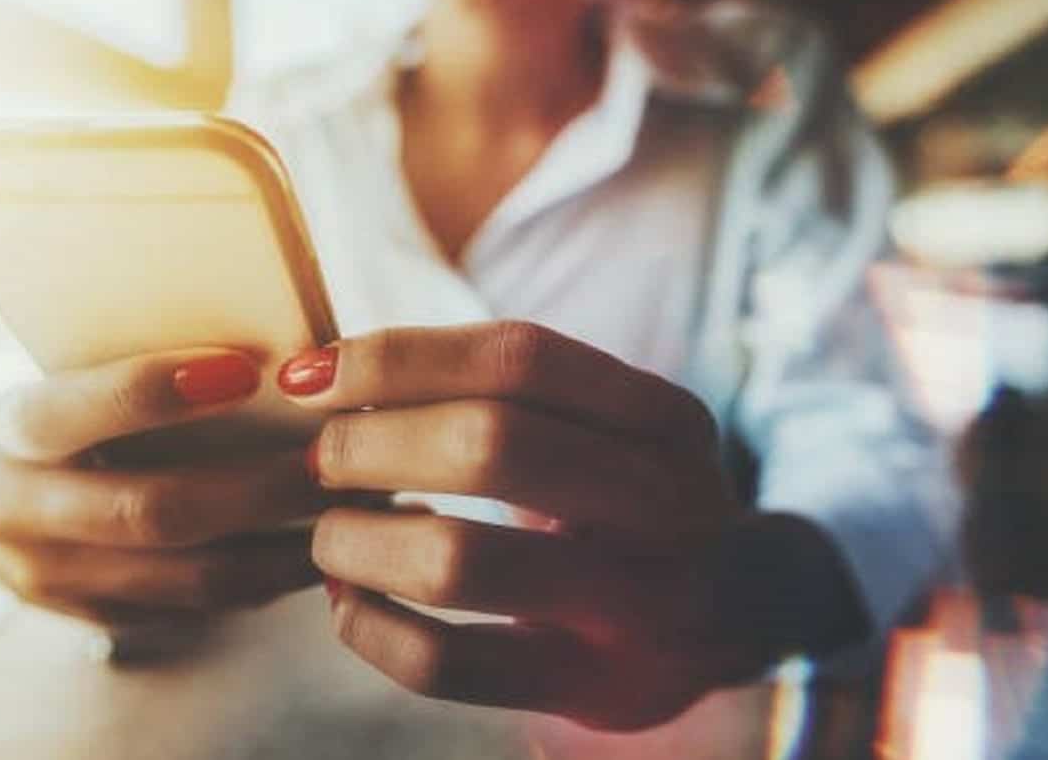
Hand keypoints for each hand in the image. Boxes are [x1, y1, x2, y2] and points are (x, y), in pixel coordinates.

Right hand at [0, 350, 328, 631]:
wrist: (17, 487)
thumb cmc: (81, 408)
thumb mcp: (84, 373)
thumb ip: (155, 369)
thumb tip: (283, 355)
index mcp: (12, 429)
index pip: (85, 409)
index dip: (161, 390)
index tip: (247, 370)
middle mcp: (14, 511)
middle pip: (154, 510)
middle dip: (259, 488)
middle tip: (333, 460)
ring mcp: (48, 580)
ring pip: (187, 576)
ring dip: (279, 548)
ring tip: (346, 513)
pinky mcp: (93, 620)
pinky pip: (197, 608)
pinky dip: (263, 580)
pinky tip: (311, 552)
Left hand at [279, 322, 868, 730]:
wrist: (737, 616)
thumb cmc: (624, 499)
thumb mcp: (606, 427)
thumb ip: (500, 391)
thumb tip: (325, 374)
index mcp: (666, 419)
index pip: (521, 357)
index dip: (399, 357)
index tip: (310, 375)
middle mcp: (669, 506)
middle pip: (493, 444)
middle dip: (374, 446)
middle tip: (319, 461)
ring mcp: (639, 608)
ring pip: (461, 562)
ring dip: (361, 542)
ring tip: (330, 537)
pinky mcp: (596, 690)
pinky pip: (450, 664)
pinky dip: (372, 630)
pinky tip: (351, 605)